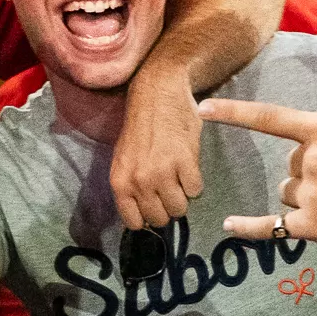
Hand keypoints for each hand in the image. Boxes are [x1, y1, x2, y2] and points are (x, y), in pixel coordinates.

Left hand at [110, 66, 204, 229]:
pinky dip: (195, 182)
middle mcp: (139, 181)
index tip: (154, 207)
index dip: (147, 217)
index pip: (135, 223)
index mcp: (120, 182)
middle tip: (169, 190)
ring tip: (178, 178)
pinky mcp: (185, 162)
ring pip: (180, 208)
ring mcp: (162, 172)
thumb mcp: (123, 159)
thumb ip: (130, 188)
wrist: (158, 92)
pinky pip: (196, 190)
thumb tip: (143, 217)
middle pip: (160, 219)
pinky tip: (188, 166)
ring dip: (183, 196)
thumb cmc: (140, 126)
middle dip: (167, 208)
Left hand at [198, 38, 316, 254]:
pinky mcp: (315, 227)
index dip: (233, 112)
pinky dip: (250, 228)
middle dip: (309, 170)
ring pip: (288, 192)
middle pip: (288, 164)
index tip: (203, 108)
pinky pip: (273, 226)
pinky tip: (229, 226)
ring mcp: (312, 195)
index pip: (270, 117)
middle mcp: (312, 161)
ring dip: (306, 197)